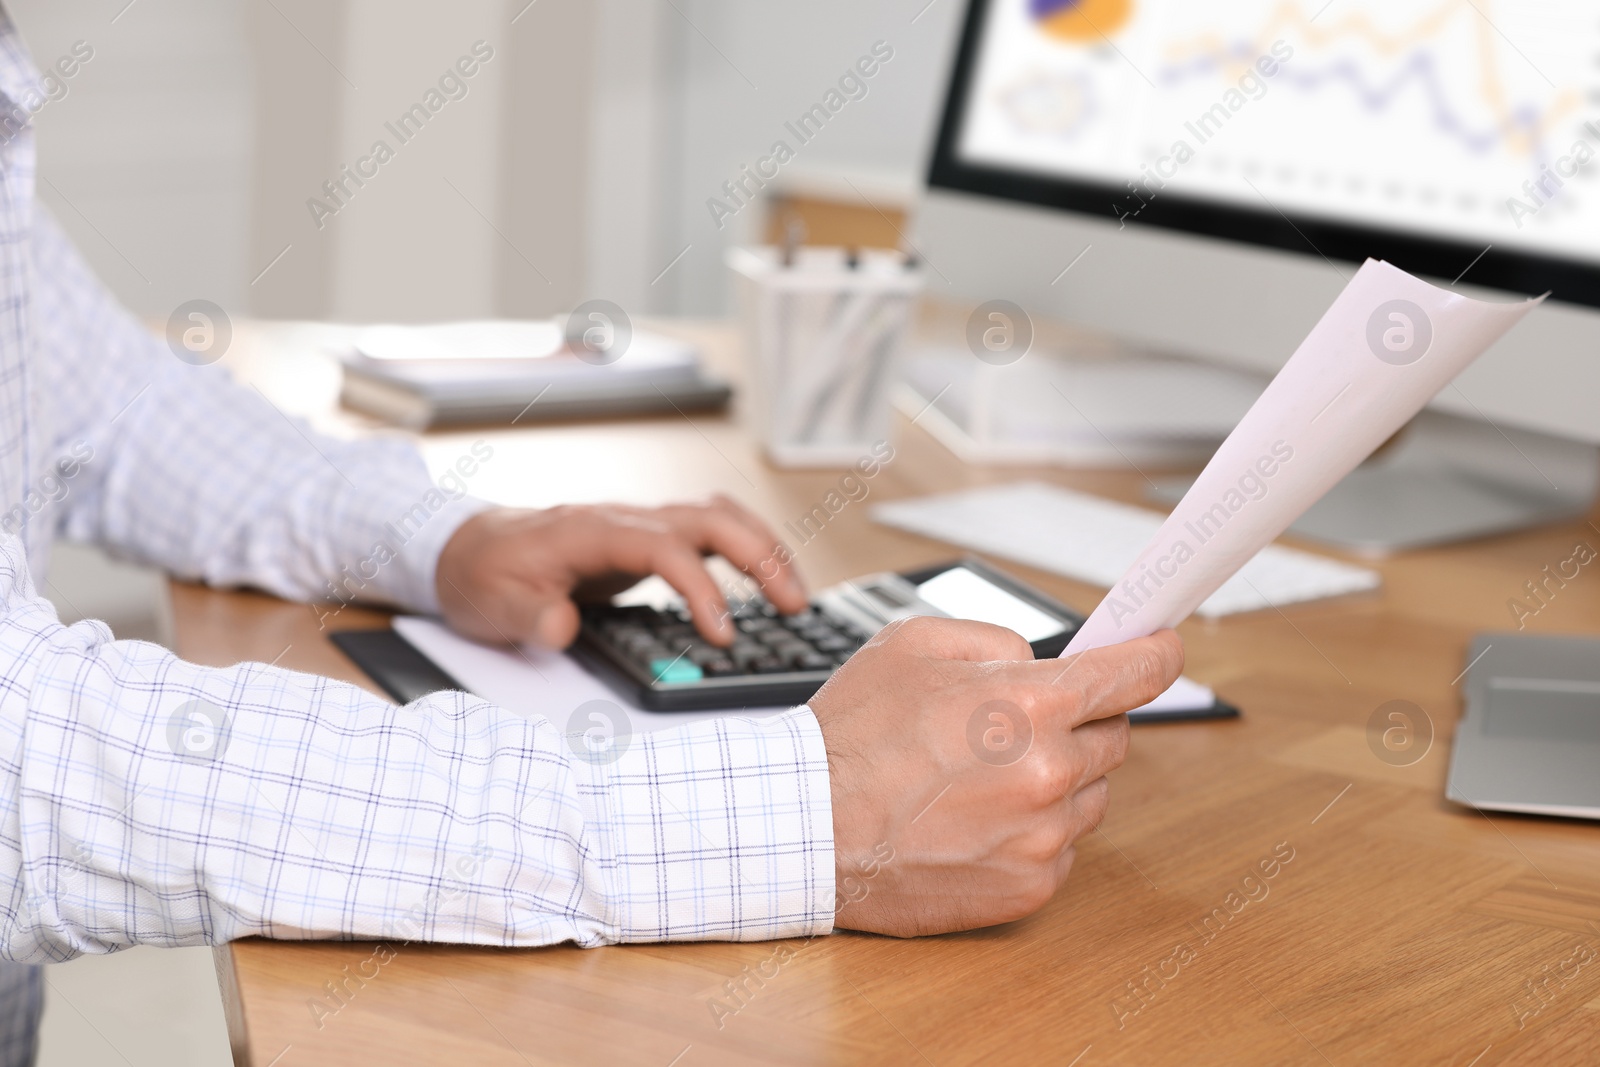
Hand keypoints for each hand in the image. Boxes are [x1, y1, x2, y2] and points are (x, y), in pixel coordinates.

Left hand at [434, 496, 808, 648]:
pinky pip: (710, 529)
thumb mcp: (493, 606)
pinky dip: (747, 547)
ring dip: (765, 548)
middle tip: (794, 607)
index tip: (723, 635)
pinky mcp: (647, 538)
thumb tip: (560, 629)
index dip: (702, 588)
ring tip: (795, 596)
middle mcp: (626, 518)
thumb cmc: (484, 575)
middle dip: (762, 557)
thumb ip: (530, 618)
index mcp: (593, 530)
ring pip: (721, 517)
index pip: (667, 548)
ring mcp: (640, 524)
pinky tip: (767, 577)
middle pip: (712, 519)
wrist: (466, 549)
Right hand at [809, 617, 1182, 936]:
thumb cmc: (851, 736)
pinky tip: (972, 823)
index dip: (1155, 655)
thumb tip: (1038, 661)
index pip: (1133, 674)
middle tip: (1009, 728)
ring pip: (1090, 795)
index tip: (1164, 648)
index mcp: (1029, 702)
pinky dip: (1031, 832)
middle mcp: (1050, 771)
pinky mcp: (1030, 888)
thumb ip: (994, 639)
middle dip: (1076, 724)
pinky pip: (1063, 847)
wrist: (805, 830)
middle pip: (1114, 736)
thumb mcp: (912, 644)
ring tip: (977, 781)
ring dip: (1054, 781)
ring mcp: (1044, 836)